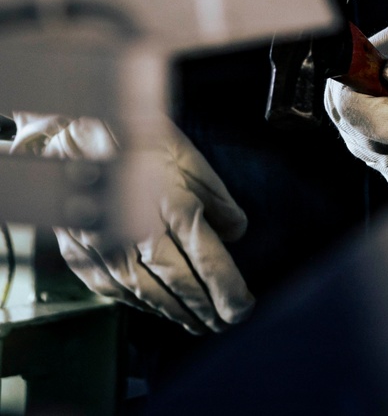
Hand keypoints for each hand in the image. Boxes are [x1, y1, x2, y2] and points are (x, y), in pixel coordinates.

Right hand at [11, 114, 254, 333]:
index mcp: (168, 199)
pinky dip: (145, 305)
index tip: (243, 306)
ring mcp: (107, 248)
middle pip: (179, 282)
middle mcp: (137, 230)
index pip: (205, 255)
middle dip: (207, 307)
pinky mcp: (84, 258)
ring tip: (201, 324)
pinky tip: (162, 310)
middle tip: (228, 322)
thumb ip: (214, 196)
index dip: (226, 286)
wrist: (71, 137)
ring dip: (178, 313)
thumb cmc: (135, 139)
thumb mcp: (185, 155)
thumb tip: (236, 232)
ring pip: (149, 294)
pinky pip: (119, 292)